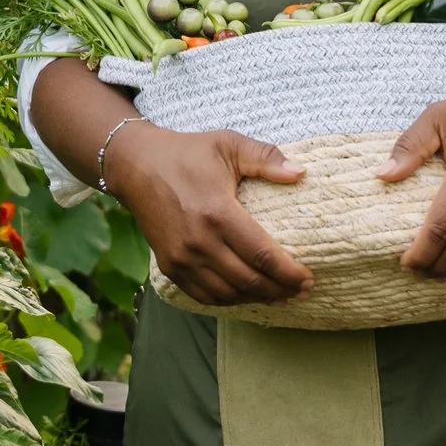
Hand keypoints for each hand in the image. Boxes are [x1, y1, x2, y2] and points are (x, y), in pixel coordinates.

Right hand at [107, 124, 314, 305]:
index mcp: (218, 213)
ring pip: (227, 294)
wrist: (136, 166)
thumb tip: (301, 173)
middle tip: (303, 291)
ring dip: (257, 299)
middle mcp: (199, 242)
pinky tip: (246, 296)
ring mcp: (182, 258)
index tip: (309, 278)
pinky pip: (204, 295)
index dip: (289, 272)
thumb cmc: (187, 152)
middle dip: (280, 290)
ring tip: (281, 296)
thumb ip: (266, 158)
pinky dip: (229, 301)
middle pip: (248, 281)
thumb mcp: (228, 144)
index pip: (262, 254)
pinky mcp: (169, 266)